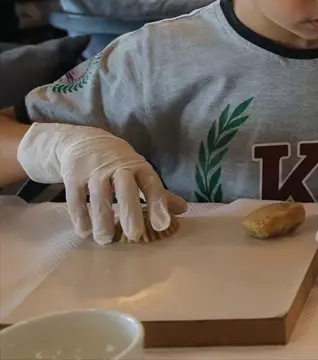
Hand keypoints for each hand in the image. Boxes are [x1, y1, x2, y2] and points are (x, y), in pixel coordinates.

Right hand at [17, 123, 187, 243]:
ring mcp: (94, 170)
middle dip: (130, 211)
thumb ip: (158, 193)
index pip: (151, 183)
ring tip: (106, 239)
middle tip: (134, 235)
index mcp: (138, 166)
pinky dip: (79, 215)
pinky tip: (84, 231)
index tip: (163, 225)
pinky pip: (76, 197)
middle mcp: (117, 167)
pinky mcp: (73, 175)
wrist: (83, 141)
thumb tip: (183, 210)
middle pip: (125, 188)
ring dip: (102, 218)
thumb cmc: (118, 163)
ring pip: (99, 195)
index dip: (157, 203)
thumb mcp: (140, 172)